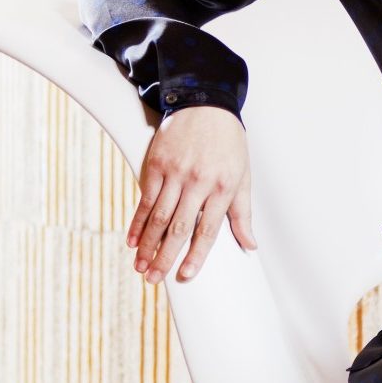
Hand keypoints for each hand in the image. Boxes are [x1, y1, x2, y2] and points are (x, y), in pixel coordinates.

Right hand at [129, 105, 256, 282]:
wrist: (206, 103)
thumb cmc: (228, 143)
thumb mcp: (243, 176)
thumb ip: (242, 213)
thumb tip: (250, 245)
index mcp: (222, 188)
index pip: (207, 231)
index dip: (196, 256)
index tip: (186, 276)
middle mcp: (198, 182)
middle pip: (179, 228)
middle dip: (165, 256)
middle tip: (154, 279)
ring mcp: (175, 173)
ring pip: (159, 217)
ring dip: (147, 244)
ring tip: (140, 266)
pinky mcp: (156, 164)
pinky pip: (145, 199)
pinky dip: (137, 222)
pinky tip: (131, 240)